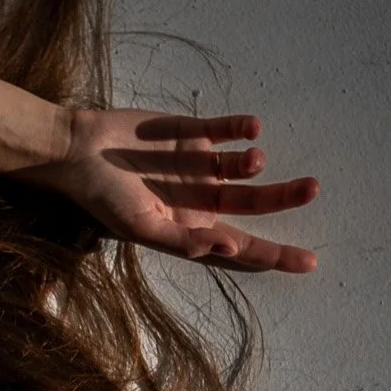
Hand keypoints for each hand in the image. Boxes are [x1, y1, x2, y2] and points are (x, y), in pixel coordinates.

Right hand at [21, 109, 320, 273]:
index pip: (242, 245)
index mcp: (190, 226)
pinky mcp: (191, 133)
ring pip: (245, 167)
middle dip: (285, 197)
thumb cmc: (102, 196)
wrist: (78, 150)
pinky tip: (252, 130)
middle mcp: (200, 198)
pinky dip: (243, 129)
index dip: (276, 255)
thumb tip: (228, 250)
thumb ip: (183, 241)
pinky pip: (227, 130)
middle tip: (312, 188)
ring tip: (253, 159)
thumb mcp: (139, 228)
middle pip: (254, 204)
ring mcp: (198, 165)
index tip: (310, 262)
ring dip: (255, 162)